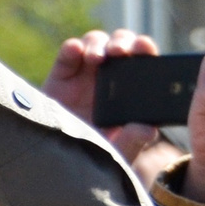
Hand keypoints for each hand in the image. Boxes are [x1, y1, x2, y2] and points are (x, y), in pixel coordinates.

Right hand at [40, 28, 164, 159]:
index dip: (145, 50)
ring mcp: (85, 74)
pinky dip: (72, 48)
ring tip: (98, 58)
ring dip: (99, 44)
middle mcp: (110, 77)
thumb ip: (132, 141)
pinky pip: (68, 54)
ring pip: (96, 43)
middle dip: (123, 43)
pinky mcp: (60, 76)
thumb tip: (148, 130)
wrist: (56, 162)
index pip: (143, 61)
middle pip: (121, 45)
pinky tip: (75, 51)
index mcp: (131, 90)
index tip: (146, 48)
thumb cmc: (94, 154)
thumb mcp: (116, 152)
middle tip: (120, 52)